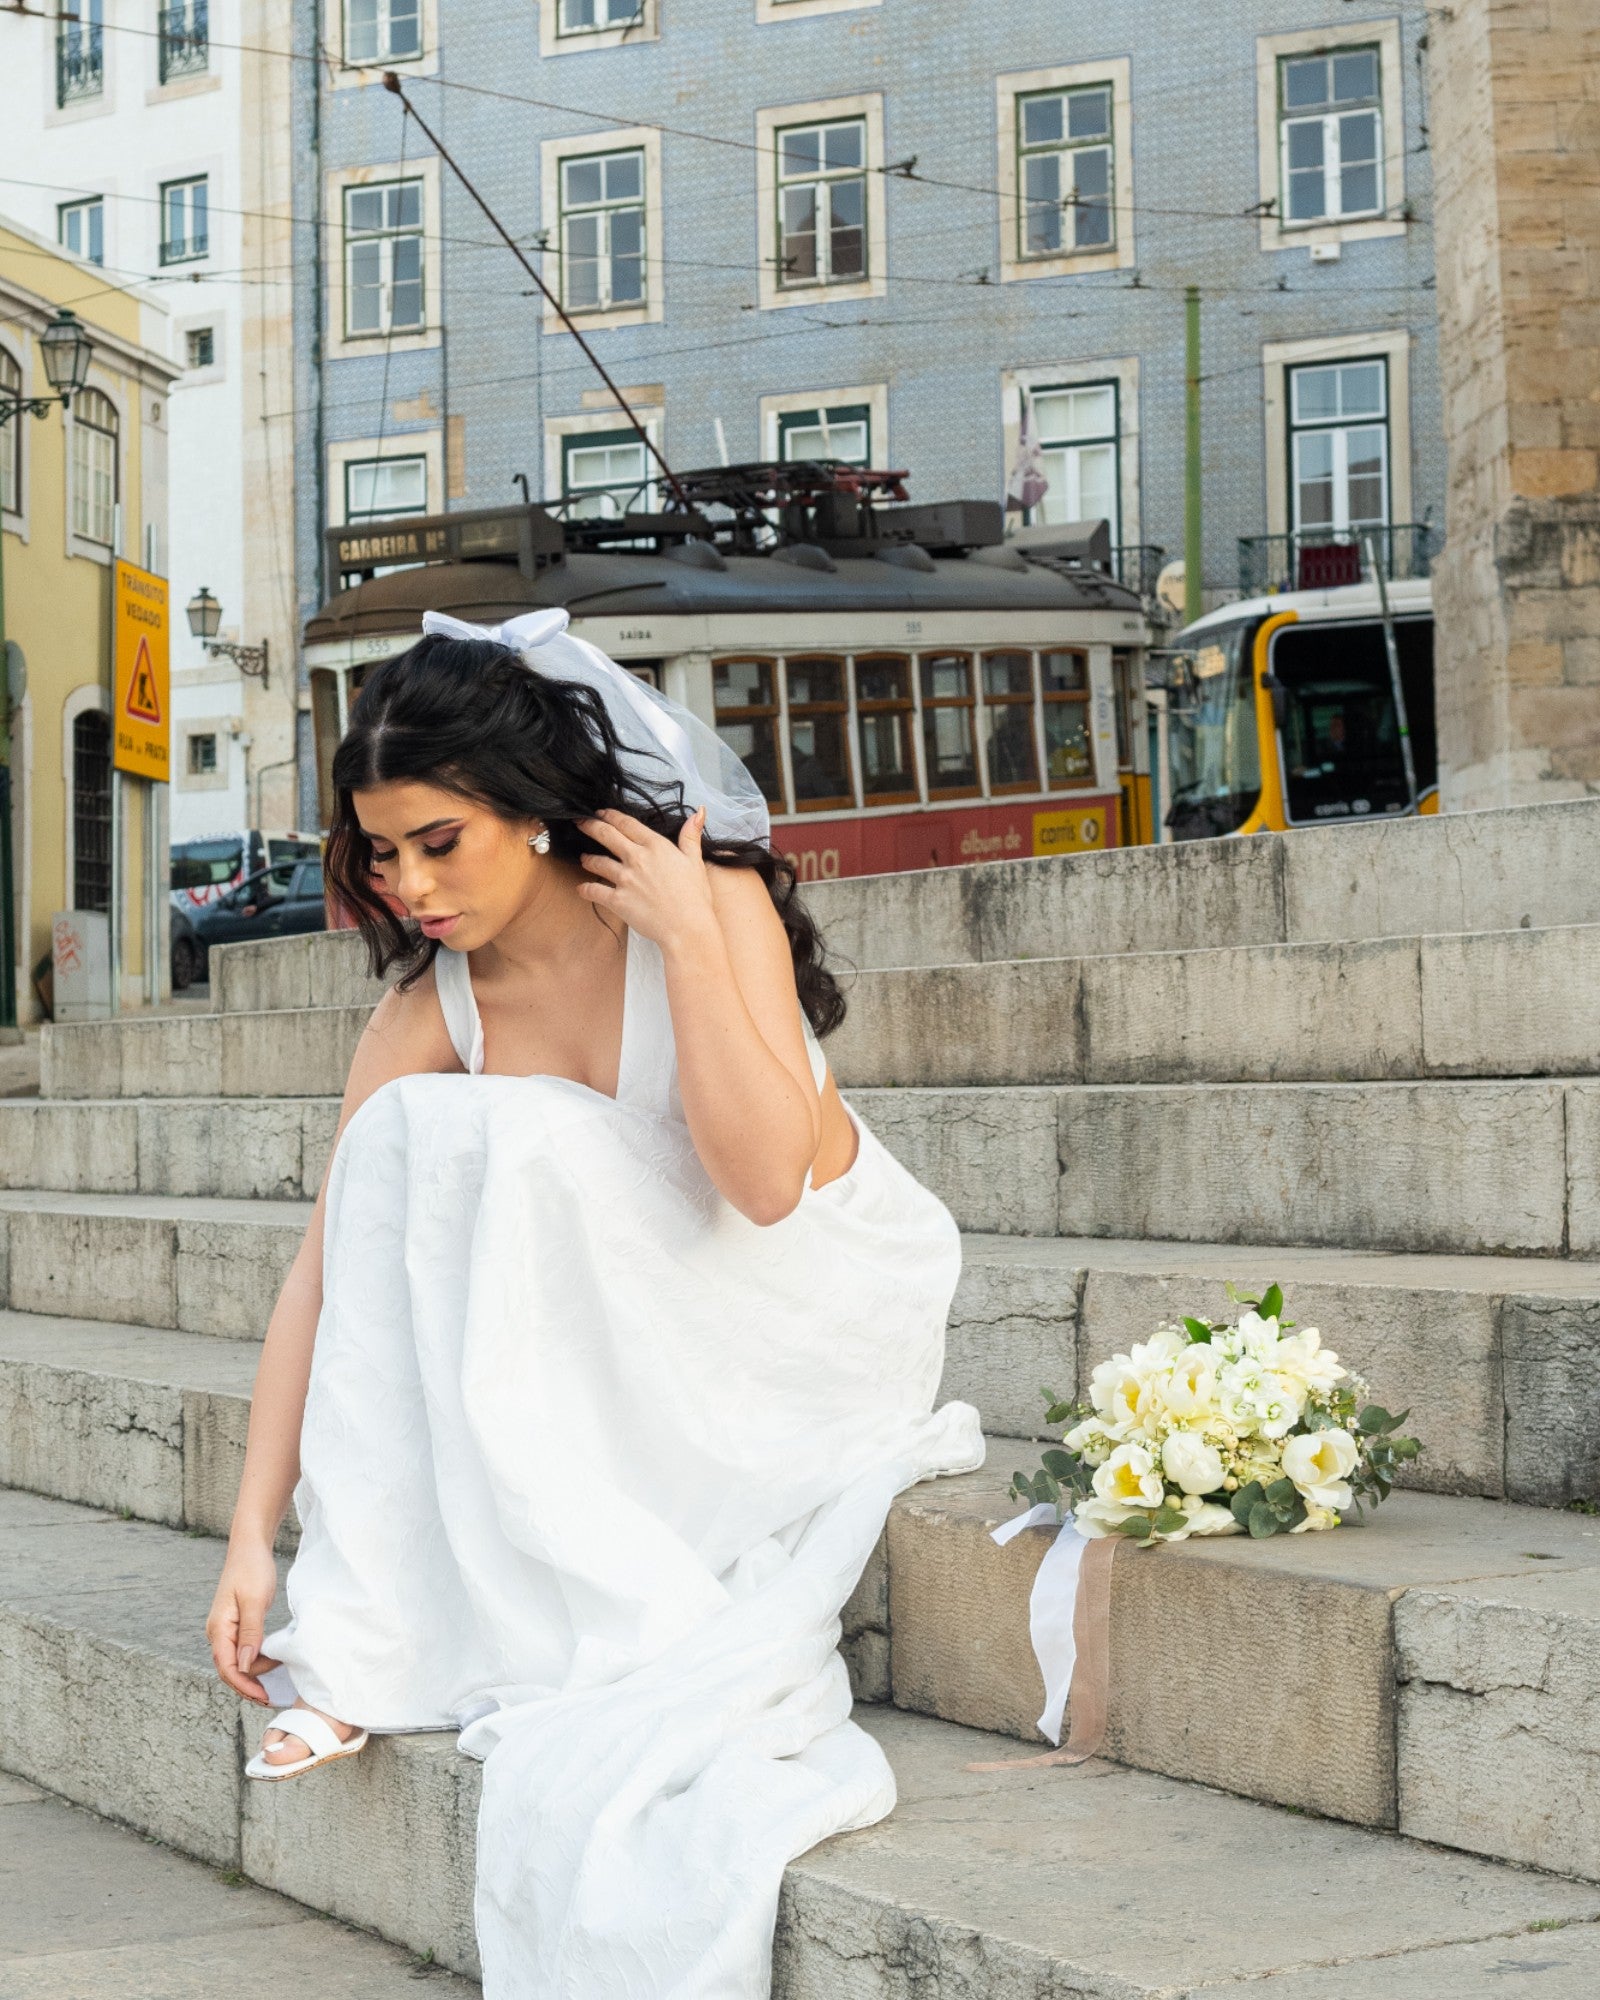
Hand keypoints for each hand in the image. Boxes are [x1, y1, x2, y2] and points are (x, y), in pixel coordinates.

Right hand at [207, 1538, 281, 1705]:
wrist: (250, 1547)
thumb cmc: (252, 1569)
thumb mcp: (255, 1600)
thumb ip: (250, 1633)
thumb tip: (244, 1665)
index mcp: (218, 1628)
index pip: (227, 1667)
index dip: (244, 1685)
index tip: (263, 1696)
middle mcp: (218, 1632)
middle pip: (229, 1670)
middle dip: (247, 1686)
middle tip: (270, 1698)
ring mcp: (226, 1629)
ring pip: (235, 1662)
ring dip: (252, 1675)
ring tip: (274, 1684)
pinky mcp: (236, 1624)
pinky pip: (241, 1650)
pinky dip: (255, 1661)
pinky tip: (270, 1664)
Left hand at [576, 807, 718, 955]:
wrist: (687, 927)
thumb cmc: (694, 897)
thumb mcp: (695, 861)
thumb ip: (691, 835)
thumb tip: (698, 811)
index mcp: (655, 846)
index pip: (627, 824)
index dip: (611, 815)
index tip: (601, 812)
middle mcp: (637, 858)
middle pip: (607, 835)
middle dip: (591, 826)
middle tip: (580, 822)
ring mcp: (625, 879)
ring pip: (598, 862)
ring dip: (588, 859)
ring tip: (584, 859)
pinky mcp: (617, 900)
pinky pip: (595, 891)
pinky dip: (586, 889)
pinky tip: (581, 888)